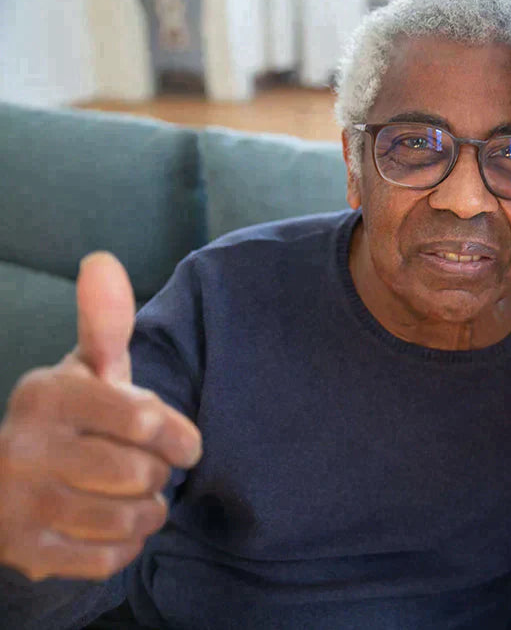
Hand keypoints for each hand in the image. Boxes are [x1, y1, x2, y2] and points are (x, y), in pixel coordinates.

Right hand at [0, 252, 201, 580]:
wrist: (8, 486)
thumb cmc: (74, 421)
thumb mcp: (88, 372)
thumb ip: (105, 325)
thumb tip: (102, 261)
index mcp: (48, 394)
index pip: (143, 420)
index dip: (179, 437)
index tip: (184, 444)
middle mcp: (22, 446)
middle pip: (142, 474)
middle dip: (159, 476)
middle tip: (148, 471)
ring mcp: (16, 503)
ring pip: (129, 519)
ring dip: (148, 513)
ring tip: (137, 499)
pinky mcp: (23, 550)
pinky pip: (108, 559)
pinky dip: (125, 547)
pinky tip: (112, 527)